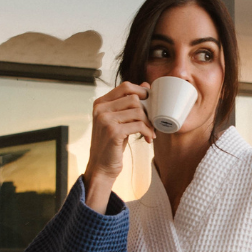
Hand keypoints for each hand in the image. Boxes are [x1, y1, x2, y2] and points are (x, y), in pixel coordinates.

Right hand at [83, 82, 153, 212]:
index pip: (125, 86)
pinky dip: (147, 132)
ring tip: (150, 132)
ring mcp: (105, 120)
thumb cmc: (111, 143)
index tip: (150, 103)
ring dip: (149, 122)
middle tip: (151, 121)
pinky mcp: (113, 132)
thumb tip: (146, 85)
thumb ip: (128, 104)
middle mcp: (100, 109)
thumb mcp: (118, 120)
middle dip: (147, 110)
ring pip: (138, 111)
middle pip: (134, 98)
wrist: (101, 166)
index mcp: (100, 103)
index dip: (141, 91)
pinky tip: (148, 139)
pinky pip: (139, 125)